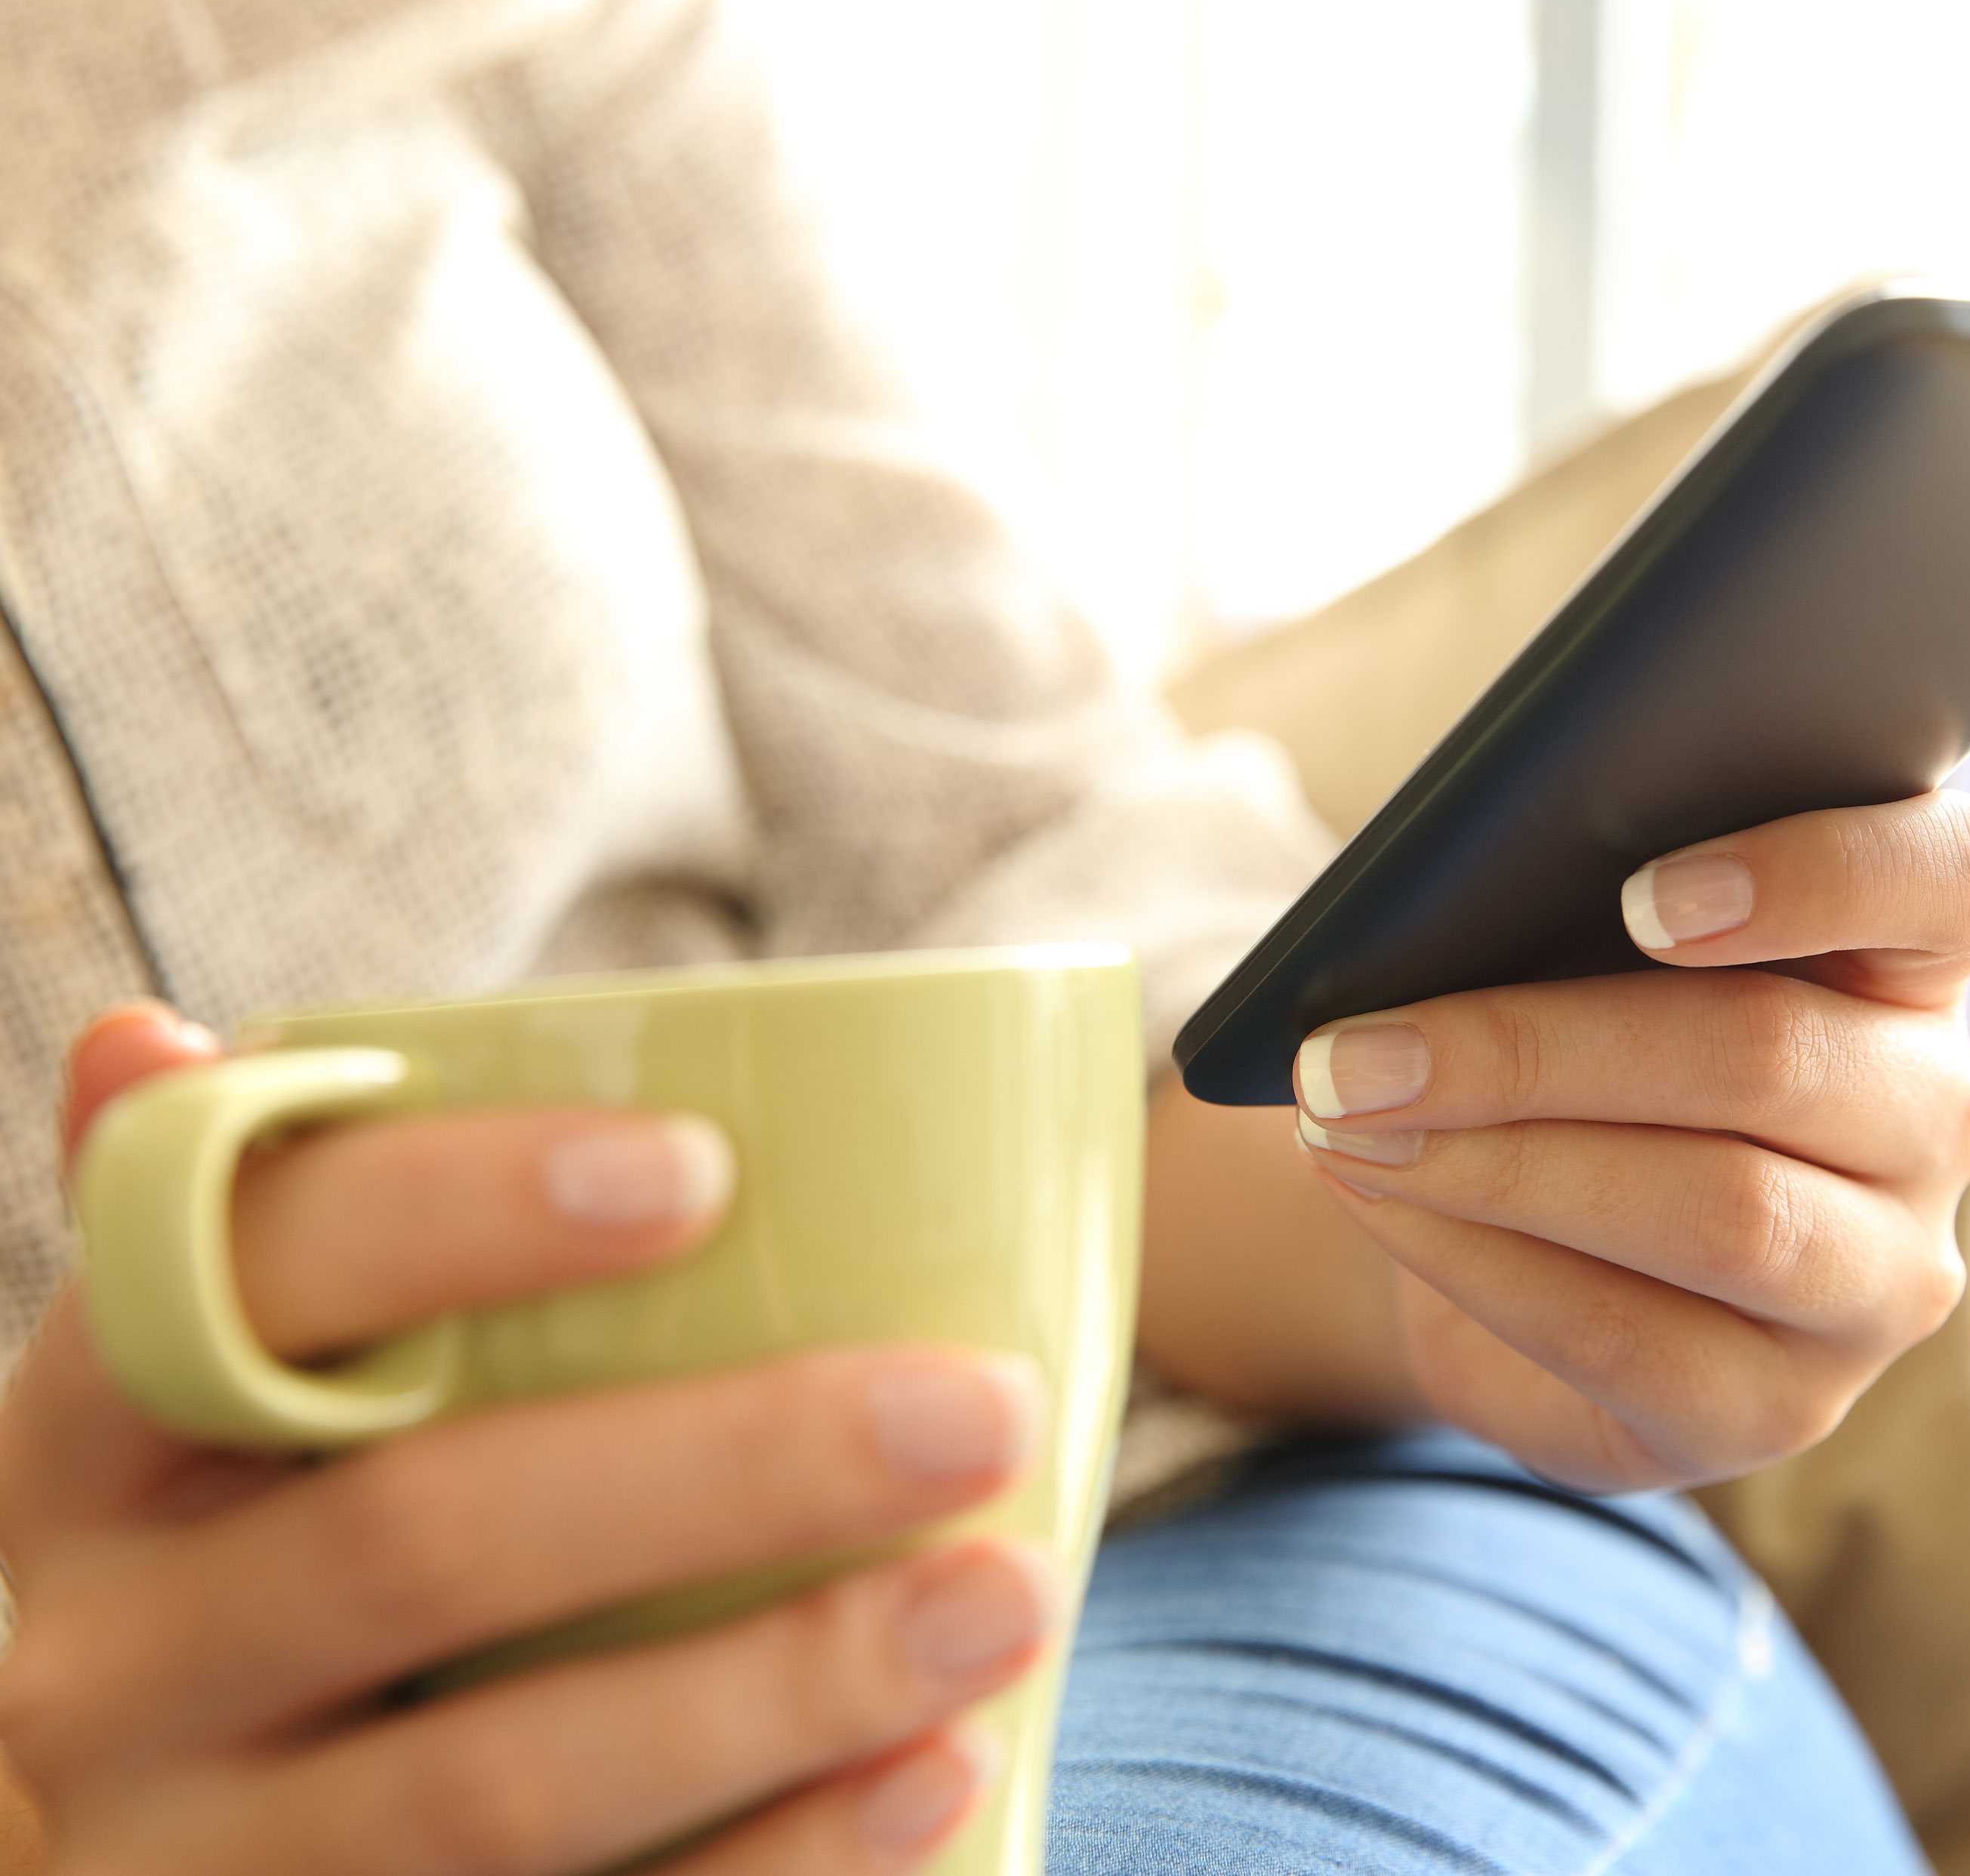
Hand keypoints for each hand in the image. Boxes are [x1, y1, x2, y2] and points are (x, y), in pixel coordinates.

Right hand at [0, 1006, 1052, 1874]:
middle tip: (984, 1406)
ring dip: (784, 1689)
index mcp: (88, 1455)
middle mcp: (99, 1665)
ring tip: (1010, 1594)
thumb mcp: (197, 1422)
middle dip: (731, 1471)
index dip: (455, 1215)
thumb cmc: (245, 1561)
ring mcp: (195, 1861)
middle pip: (420, 1546)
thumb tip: (149, 1043)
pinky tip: (937, 1777)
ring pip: (500, 1785)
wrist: (158, 1858)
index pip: (244, 1286)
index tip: (705, 1169)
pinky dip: (773, 1867)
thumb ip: (241, 1245)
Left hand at [1289, 789, 1969, 1492]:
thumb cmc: (1567, 1043)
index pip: (1957, 877)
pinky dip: (1479, 1263)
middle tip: (1352, 1049)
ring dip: (1500, 1164)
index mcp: (1917, 958)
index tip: (1640, 895)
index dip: (1818, 873)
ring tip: (1347, 1128)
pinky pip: (1628, 1336)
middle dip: (1534, 1050)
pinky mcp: (1784, 1411)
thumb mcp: (1581, 950)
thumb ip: (1572, 899)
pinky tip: (1383, 1210)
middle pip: (1769, 1056)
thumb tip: (1439, 907)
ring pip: (1718, 1209)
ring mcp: (1881, 1281)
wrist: (1525, 1238)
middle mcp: (1935, 1120)